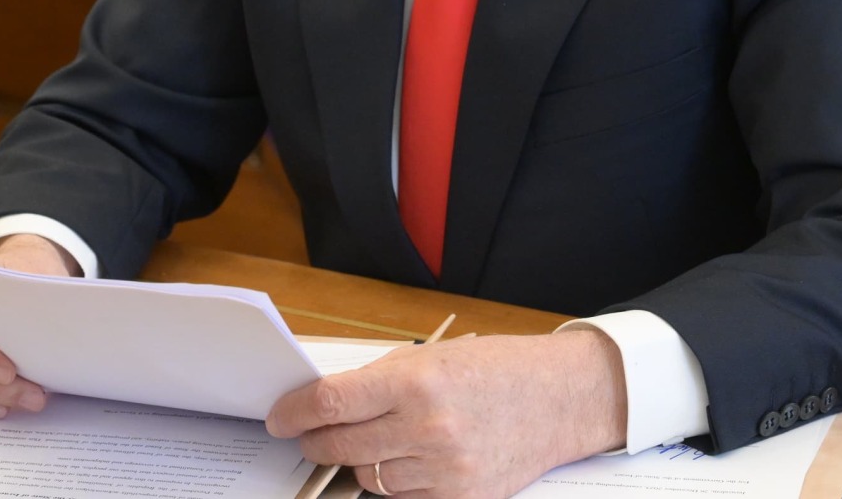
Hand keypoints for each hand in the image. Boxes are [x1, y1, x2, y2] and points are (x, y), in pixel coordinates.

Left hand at [266, 330, 625, 498]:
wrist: (560, 398)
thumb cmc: (497, 370)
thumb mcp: (433, 357)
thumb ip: (379, 381)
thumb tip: (326, 403)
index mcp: (417, 381)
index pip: (331, 404)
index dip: (295, 412)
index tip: (280, 416)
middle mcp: (428, 427)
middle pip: (340, 447)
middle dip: (316, 442)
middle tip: (310, 434)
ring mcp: (444, 469)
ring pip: (368, 478)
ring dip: (358, 463)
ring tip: (369, 443)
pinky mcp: (460, 498)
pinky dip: (393, 483)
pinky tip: (404, 461)